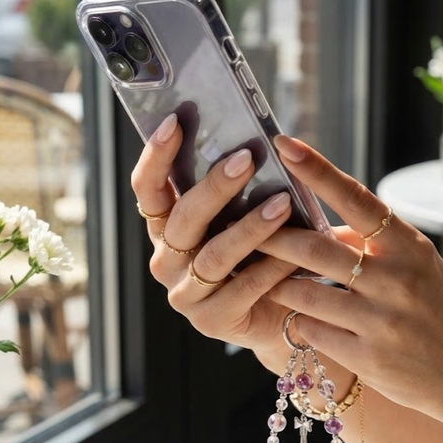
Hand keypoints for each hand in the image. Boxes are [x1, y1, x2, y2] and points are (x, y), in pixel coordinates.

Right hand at [130, 114, 298, 352]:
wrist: (277, 317)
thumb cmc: (259, 254)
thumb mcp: (240, 219)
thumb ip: (234, 191)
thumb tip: (252, 140)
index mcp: (165, 229)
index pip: (148, 189)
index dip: (155, 156)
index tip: (174, 122)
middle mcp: (166, 261)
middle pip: (183, 219)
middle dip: (215, 187)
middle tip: (247, 159)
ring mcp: (186, 294)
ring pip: (215, 255)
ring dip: (250, 228)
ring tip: (282, 204)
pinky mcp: (212, 321)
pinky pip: (243, 289)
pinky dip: (271, 268)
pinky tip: (295, 252)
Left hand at [260, 135, 442, 428]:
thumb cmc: (435, 310)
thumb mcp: (416, 266)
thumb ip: (370, 242)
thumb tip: (316, 224)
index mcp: (408, 246)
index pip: (357, 197)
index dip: (317, 170)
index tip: (284, 144)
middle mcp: (396, 279)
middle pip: (314, 247)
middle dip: (271, 236)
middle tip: (243, 226)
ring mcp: (381, 320)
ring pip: (303, 291)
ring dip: (277, 283)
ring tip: (265, 277)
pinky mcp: (367, 357)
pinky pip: (311, 329)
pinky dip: (299, 320)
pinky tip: (298, 319)